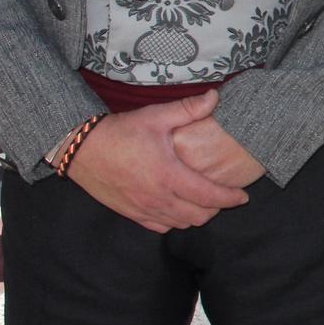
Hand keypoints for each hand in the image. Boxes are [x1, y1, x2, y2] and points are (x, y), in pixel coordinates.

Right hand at [65, 92, 248, 232]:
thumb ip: (189, 109)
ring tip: (204, 202)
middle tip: (224, 195)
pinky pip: (160, 227)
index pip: (209, 196)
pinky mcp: (130, 213)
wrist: (80, 148)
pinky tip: (178, 209)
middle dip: (216, 208)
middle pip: (199, 216)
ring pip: (181, 224)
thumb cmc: (120, 131)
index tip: (243, 196)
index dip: (230, 198)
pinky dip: (174, 222)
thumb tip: (216, 97)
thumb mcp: (156, 116)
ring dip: (197, 216)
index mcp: (169, 176)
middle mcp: (158, 198)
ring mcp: (143, 209)